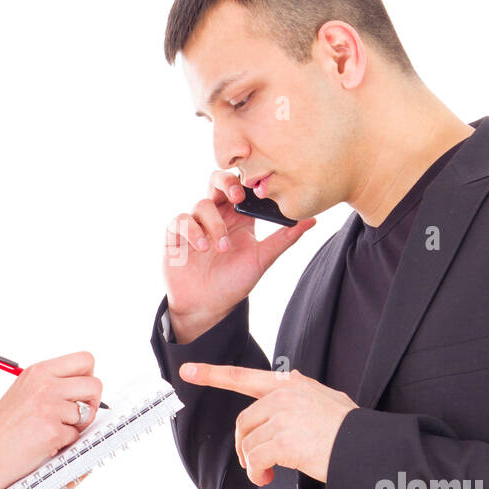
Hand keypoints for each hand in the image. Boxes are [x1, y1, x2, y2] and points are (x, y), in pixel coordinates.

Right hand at [0, 352, 102, 488]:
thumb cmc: (0, 430)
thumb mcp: (24, 392)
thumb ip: (52, 385)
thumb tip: (85, 387)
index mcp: (38, 371)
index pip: (85, 360)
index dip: (88, 378)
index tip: (79, 393)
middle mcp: (44, 384)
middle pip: (95, 384)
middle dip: (92, 402)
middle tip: (76, 416)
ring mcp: (49, 407)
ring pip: (88, 413)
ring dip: (76, 426)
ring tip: (51, 431)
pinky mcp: (52, 430)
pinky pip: (76, 436)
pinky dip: (64, 443)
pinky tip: (44, 444)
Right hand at [163, 170, 315, 342]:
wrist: (207, 307)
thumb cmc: (234, 283)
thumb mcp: (262, 259)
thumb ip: (285, 238)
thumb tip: (312, 220)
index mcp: (238, 217)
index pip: (240, 187)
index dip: (246, 182)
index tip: (256, 192)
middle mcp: (216, 216)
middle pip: (216, 181)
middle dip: (226, 183)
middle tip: (237, 197)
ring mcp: (195, 224)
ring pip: (201, 204)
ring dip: (214, 224)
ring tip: (221, 248)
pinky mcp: (175, 236)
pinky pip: (180, 220)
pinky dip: (192, 231)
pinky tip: (202, 248)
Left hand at [178, 362, 356, 485]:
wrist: (367, 448)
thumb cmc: (351, 429)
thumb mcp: (328, 398)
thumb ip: (303, 391)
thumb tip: (291, 378)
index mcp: (291, 384)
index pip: (243, 376)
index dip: (212, 374)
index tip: (187, 370)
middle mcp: (284, 396)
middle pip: (243, 422)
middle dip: (244, 446)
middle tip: (256, 464)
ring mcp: (283, 417)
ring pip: (248, 444)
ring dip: (253, 464)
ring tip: (267, 474)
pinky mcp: (284, 441)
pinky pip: (255, 460)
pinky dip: (257, 474)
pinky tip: (268, 478)